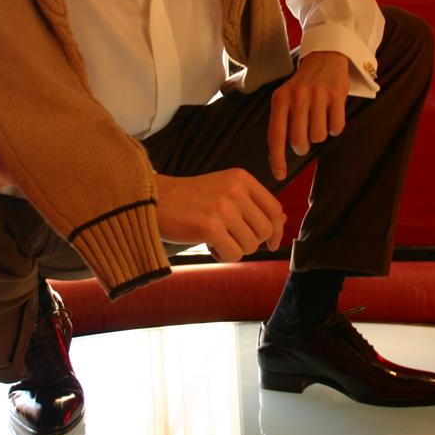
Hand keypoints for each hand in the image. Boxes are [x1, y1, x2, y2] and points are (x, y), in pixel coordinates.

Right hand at [155, 170, 285, 261]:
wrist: (152, 199)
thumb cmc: (188, 198)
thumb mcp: (224, 189)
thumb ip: (252, 202)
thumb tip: (282, 220)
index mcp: (241, 178)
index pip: (274, 209)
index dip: (276, 230)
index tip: (270, 242)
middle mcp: (235, 190)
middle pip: (264, 231)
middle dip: (251, 242)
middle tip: (230, 238)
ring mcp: (223, 208)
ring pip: (250, 245)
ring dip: (234, 248)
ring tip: (215, 238)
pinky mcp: (209, 227)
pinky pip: (233, 255)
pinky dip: (222, 255)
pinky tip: (208, 245)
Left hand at [268, 51, 348, 180]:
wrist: (325, 56)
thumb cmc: (303, 85)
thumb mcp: (285, 97)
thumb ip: (282, 122)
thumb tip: (278, 156)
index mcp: (280, 99)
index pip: (276, 135)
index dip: (277, 158)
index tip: (280, 175)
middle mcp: (297, 96)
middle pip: (299, 141)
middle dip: (303, 146)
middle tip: (305, 138)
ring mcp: (318, 95)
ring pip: (319, 136)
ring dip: (320, 134)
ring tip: (320, 119)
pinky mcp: (337, 94)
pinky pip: (336, 127)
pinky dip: (335, 128)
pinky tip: (332, 115)